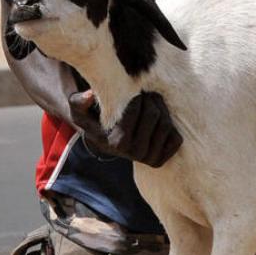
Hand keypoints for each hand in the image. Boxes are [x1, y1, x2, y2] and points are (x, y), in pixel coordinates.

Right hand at [68, 89, 182, 167]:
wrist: (103, 139)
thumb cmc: (93, 120)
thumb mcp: (79, 109)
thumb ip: (79, 101)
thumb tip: (89, 96)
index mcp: (117, 143)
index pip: (137, 109)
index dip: (136, 96)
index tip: (132, 94)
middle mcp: (133, 154)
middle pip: (154, 115)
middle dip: (150, 100)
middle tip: (144, 95)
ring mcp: (148, 159)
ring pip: (167, 125)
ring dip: (161, 109)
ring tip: (151, 104)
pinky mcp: (160, 160)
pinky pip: (176, 139)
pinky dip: (170, 127)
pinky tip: (156, 122)